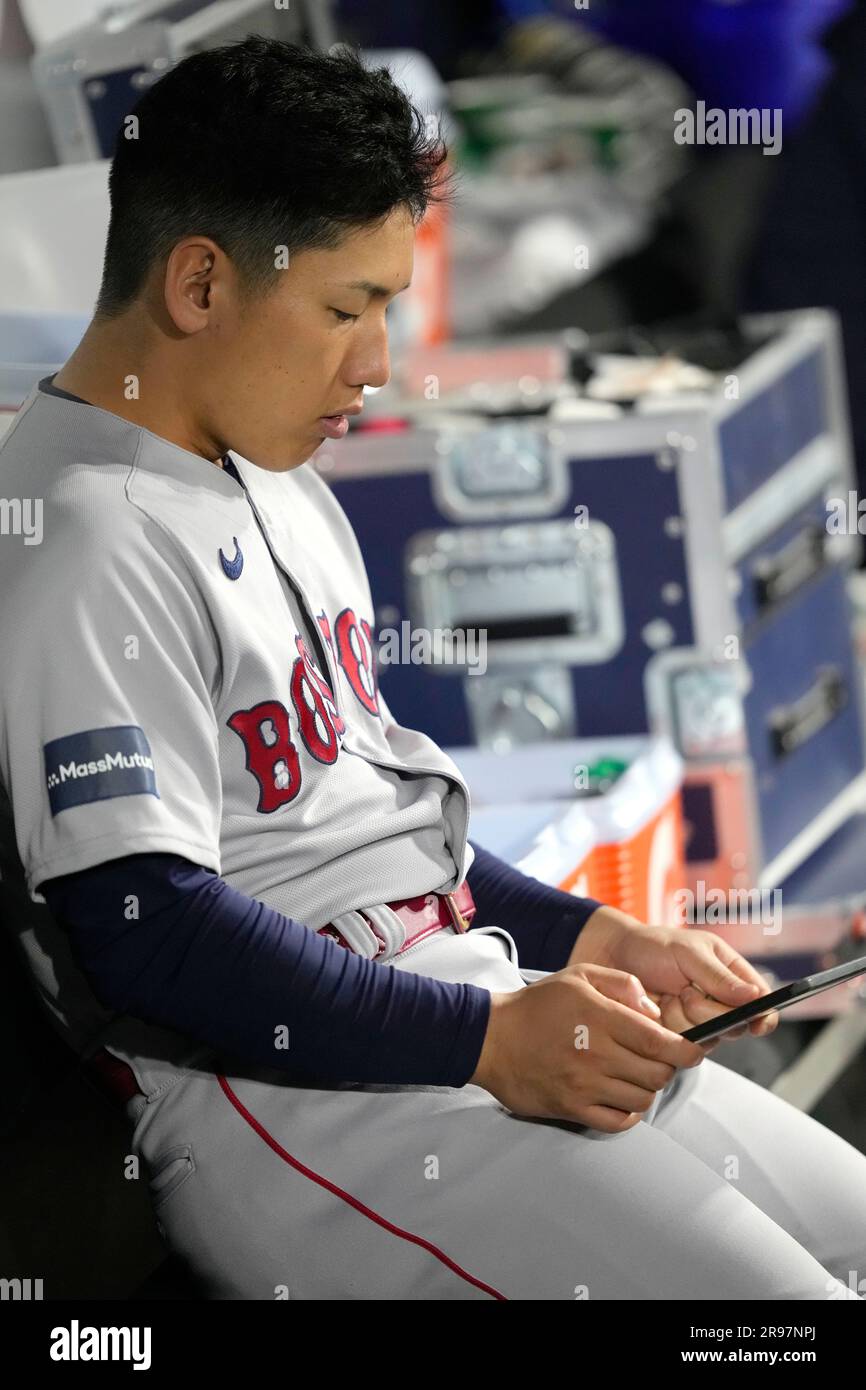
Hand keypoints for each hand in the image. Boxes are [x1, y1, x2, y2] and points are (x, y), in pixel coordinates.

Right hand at [469, 961, 706, 1131]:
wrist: (491, 1038)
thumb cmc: (537, 1005)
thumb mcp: (579, 976)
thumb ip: (622, 984)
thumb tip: (654, 1011)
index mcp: (600, 1017)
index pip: (659, 1042)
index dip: (686, 1050)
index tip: (694, 1050)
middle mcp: (595, 1053)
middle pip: (656, 1073)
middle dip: (666, 1066)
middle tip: (657, 1057)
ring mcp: (584, 1085)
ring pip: (642, 1098)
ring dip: (646, 1087)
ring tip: (633, 1073)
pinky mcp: (572, 1108)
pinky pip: (618, 1122)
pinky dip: (629, 1113)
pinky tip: (620, 1096)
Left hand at [567, 906, 778, 1046]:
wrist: (615, 959)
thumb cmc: (654, 947)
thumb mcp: (688, 952)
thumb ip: (719, 976)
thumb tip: (754, 997)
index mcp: (732, 975)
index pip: (762, 1002)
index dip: (764, 1016)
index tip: (756, 1022)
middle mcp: (722, 1001)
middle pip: (736, 1026)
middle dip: (709, 1011)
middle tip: (686, 990)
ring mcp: (701, 1021)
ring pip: (709, 1038)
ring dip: (686, 1018)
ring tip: (670, 994)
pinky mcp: (680, 1036)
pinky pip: (684, 1044)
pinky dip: (669, 1027)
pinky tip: (658, 1009)